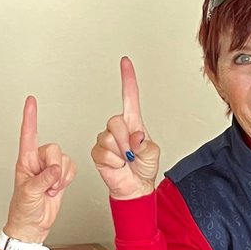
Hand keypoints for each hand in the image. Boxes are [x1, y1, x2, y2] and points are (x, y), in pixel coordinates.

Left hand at [0, 96, 75, 249]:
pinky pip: (71, 168)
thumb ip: (43, 178)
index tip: (31, 100)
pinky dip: (68, 179)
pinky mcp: (60, 176)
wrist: (33, 226)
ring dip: (61, 177)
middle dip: (55, 168)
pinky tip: (58, 188)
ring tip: (51, 189)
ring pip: (64, 159)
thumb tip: (54, 169)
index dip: (30, 117)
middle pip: (54, 149)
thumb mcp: (30, 194)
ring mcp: (49, 169)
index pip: (28, 134)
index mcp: (25, 161)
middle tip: (48, 184)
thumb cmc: (23, 211)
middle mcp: (37, 162)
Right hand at [90, 56, 161, 200]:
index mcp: (133, 123)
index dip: (127, 79)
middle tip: (131, 152)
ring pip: (108, 137)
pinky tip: (117, 164)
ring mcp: (106, 139)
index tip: (125, 62)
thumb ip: (145, 144)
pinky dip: (113, 162)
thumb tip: (135, 137)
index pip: (129, 96)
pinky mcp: (98, 152)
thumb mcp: (153, 153)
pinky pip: (103, 152)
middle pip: (115, 121)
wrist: (134, 187)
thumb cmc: (143, 168)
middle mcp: (118, 128)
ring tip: (125, 159)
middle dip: (125, 139)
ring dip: (120, 152)